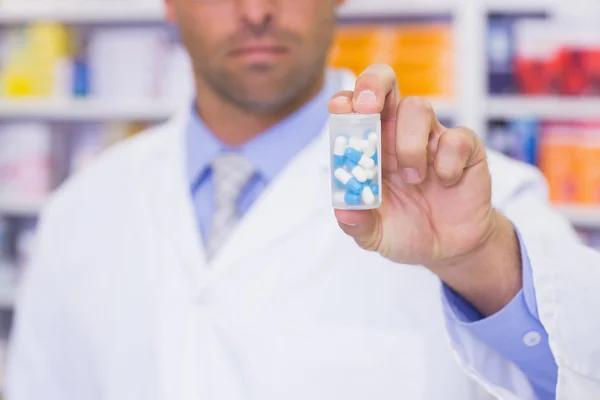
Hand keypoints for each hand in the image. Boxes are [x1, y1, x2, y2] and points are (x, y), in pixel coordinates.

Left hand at [328, 64, 520, 315]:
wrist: (448, 250)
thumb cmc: (405, 231)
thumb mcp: (374, 235)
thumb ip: (357, 223)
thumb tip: (343, 209)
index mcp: (371, 147)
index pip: (354, 108)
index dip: (346, 101)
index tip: (341, 110)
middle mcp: (398, 134)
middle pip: (385, 84)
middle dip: (373, 84)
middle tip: (369, 107)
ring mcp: (432, 138)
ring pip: (418, 107)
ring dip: (410, 144)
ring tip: (412, 179)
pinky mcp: (465, 149)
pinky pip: (457, 138)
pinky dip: (447, 162)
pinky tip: (446, 183)